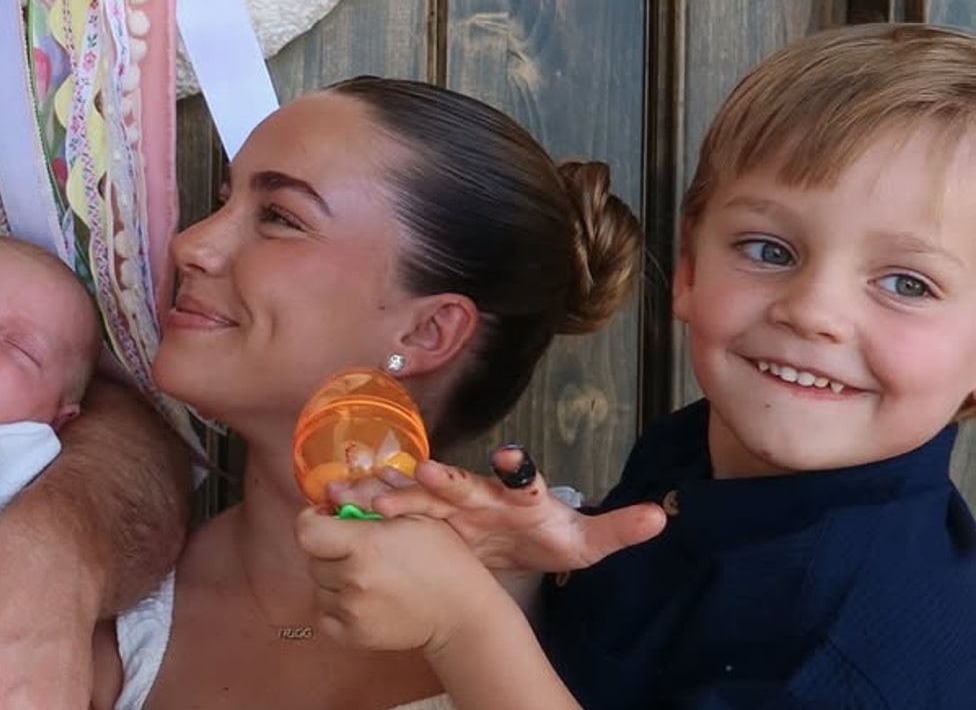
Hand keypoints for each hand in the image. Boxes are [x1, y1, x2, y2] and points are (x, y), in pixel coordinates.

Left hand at [298, 507, 509, 654]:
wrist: (462, 613)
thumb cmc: (442, 558)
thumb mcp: (416, 514)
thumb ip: (370, 496)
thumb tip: (331, 491)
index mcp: (366, 544)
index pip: (306, 531)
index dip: (314, 521)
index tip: (330, 520)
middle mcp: (354, 579)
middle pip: (312, 559)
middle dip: (330, 550)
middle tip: (359, 550)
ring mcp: (352, 611)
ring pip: (318, 587)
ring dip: (334, 579)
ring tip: (367, 575)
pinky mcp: (354, 635)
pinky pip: (324, 615)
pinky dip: (336, 606)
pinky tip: (362, 598)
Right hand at [332, 451, 664, 574]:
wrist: (514, 539)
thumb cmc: (547, 535)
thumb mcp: (585, 542)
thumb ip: (618, 529)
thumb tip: (663, 517)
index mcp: (522, 495)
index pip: (523, 477)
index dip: (518, 466)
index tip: (513, 457)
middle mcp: (481, 492)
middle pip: (461, 483)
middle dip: (443, 479)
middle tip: (424, 474)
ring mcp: (449, 503)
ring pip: (418, 494)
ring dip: (392, 493)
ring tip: (365, 493)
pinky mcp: (423, 517)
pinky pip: (392, 507)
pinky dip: (366, 503)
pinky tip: (336, 500)